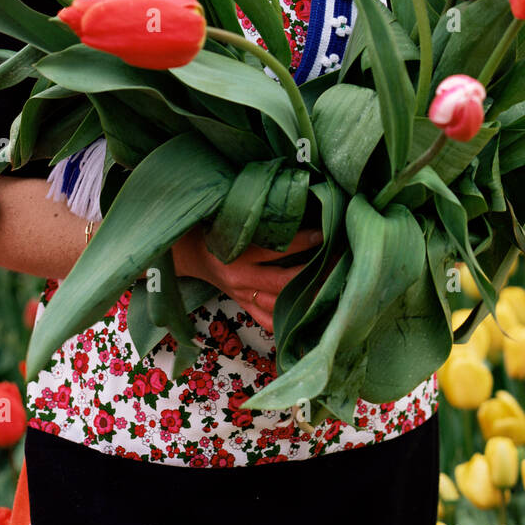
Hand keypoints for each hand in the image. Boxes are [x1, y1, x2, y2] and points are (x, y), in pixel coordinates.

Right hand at [172, 224, 324, 332]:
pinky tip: (309, 314)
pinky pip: (267, 321)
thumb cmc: (212, 229)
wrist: (187, 252)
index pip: (275, 249)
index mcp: (236, 254)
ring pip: (280, 305)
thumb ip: (258, 218)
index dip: (303, 241)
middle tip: (337, 263)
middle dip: (313, 274)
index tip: (325, 233)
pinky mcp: (243, 306)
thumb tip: (294, 203)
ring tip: (331, 288)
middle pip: (284, 282)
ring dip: (306, 298)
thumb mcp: (230, 219)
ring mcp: (242, 296)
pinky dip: (287, 320)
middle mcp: (240, 279)